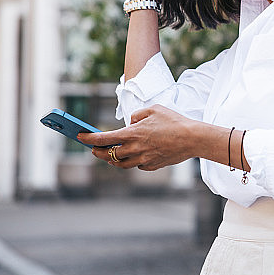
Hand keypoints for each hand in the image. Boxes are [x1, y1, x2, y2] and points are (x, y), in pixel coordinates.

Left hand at [80, 105, 195, 170]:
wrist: (193, 138)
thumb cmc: (174, 121)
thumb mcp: (154, 109)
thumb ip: (137, 115)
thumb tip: (131, 123)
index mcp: (132, 133)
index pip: (103, 138)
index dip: (89, 138)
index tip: (80, 137)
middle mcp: (134, 149)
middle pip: (108, 155)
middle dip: (98, 152)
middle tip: (93, 149)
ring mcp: (143, 159)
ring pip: (121, 164)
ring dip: (112, 160)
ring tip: (110, 156)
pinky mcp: (153, 165)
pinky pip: (137, 165)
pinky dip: (132, 162)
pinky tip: (133, 157)